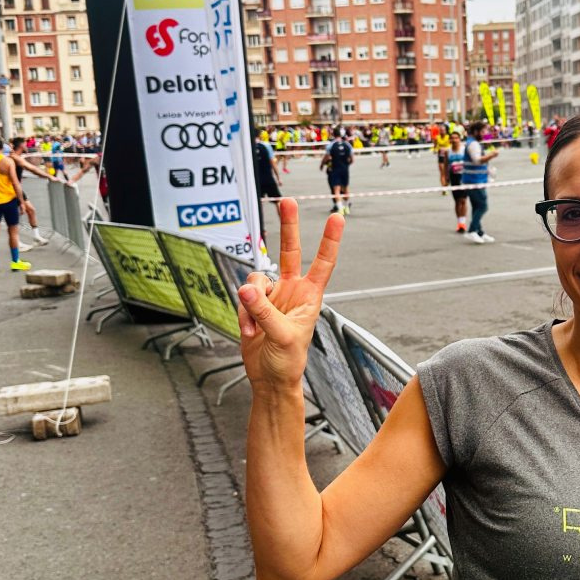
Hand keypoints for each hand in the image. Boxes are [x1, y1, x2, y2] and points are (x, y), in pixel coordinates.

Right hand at [237, 199, 341, 389]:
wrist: (269, 378)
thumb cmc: (288, 362)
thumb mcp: (282, 337)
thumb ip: (265, 312)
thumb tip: (248, 290)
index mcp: (310, 296)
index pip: (323, 263)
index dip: (330, 240)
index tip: (337, 217)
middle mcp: (292, 290)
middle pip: (290, 251)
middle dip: (288, 226)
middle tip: (288, 201)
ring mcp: (272, 296)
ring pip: (255, 280)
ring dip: (251, 304)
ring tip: (256, 327)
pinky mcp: (254, 305)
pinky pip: (243, 298)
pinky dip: (242, 314)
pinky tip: (249, 331)